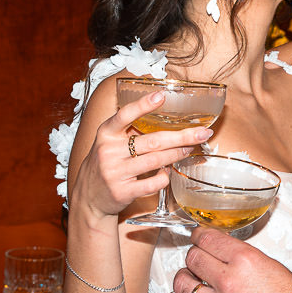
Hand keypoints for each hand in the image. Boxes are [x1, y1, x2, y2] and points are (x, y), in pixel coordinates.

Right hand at [69, 91, 210, 222]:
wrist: (88, 196)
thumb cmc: (106, 163)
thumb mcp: (110, 142)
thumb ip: (130, 130)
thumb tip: (166, 117)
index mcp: (106, 134)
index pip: (124, 115)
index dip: (143, 105)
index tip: (162, 95)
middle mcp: (108, 151)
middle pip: (152, 141)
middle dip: (181, 136)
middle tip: (202, 133)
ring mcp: (115, 172)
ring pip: (156, 160)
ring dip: (177, 154)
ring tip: (190, 149)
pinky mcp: (122, 191)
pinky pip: (153, 182)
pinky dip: (165, 176)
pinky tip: (168, 171)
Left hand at [157, 227, 291, 292]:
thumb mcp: (270, 265)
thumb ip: (242, 256)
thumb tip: (219, 250)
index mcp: (245, 260)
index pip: (207, 239)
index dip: (199, 236)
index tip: (199, 238)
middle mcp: (229, 281)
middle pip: (193, 258)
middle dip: (195, 257)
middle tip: (199, 262)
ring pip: (182, 284)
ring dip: (184, 280)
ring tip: (190, 281)